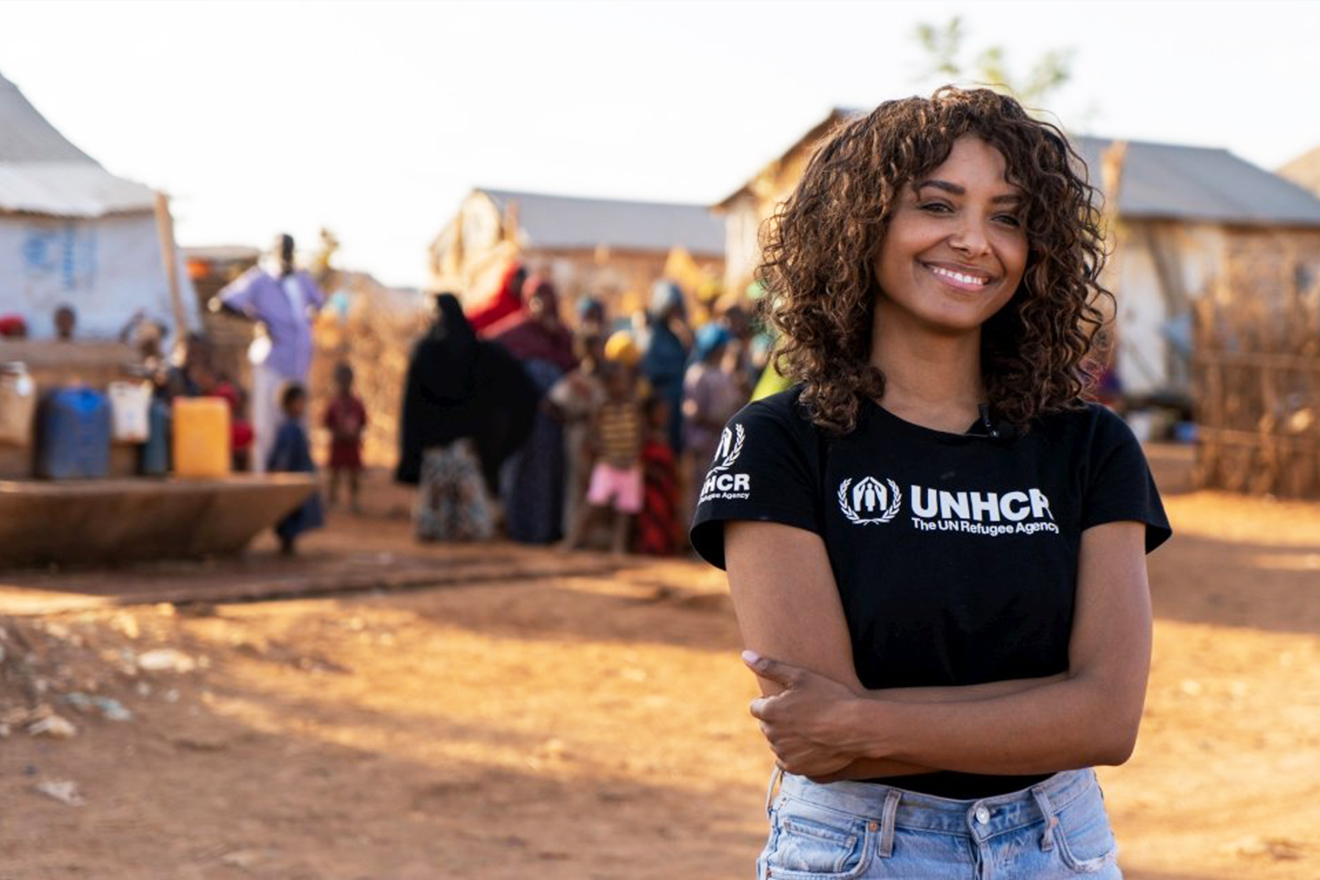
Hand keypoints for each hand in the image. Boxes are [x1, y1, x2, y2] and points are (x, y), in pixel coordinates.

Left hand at [743, 650, 861, 778]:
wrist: (856, 728)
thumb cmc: (829, 697)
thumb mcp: (799, 676)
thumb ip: (769, 667)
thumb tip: (745, 655)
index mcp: (769, 711)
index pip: (756, 707)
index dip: (772, 702)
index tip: (791, 700)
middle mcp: (772, 734)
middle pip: (767, 725)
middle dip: (778, 719)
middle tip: (803, 713)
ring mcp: (783, 752)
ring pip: (776, 742)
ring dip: (786, 736)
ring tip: (810, 728)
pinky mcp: (795, 767)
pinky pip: (785, 760)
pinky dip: (794, 753)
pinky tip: (810, 743)